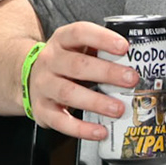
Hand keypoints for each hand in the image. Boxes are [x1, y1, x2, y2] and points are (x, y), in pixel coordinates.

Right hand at [24, 20, 138, 138]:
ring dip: (96, 102)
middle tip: (131, 79)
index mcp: (62, 40)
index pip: (80, 33)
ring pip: (69, 93)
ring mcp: (44, 86)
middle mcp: (50, 61)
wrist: (28, 76)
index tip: (124, 47)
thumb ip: (100, 50)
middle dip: (107, 73)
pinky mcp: (42, 110)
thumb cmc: (65, 61)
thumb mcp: (78, 47)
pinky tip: (99, 131)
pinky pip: (61, 121)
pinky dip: (82, 129)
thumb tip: (137, 58)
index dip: (102, 39)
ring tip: (118, 109)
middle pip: (77, 65)